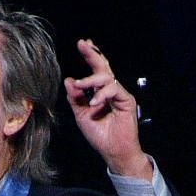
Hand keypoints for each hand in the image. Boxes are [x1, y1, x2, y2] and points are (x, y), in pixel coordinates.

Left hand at [63, 38, 149, 179]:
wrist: (113, 151)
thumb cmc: (99, 135)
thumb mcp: (82, 115)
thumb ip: (76, 99)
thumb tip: (68, 80)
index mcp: (100, 92)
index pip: (95, 71)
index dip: (90, 57)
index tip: (83, 44)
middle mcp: (110, 91)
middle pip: (103, 67)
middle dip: (92, 55)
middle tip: (83, 44)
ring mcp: (119, 94)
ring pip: (106, 77)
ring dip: (91, 79)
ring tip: (80, 85)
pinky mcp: (127, 101)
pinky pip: (113, 90)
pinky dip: (102, 94)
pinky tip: (94, 102)